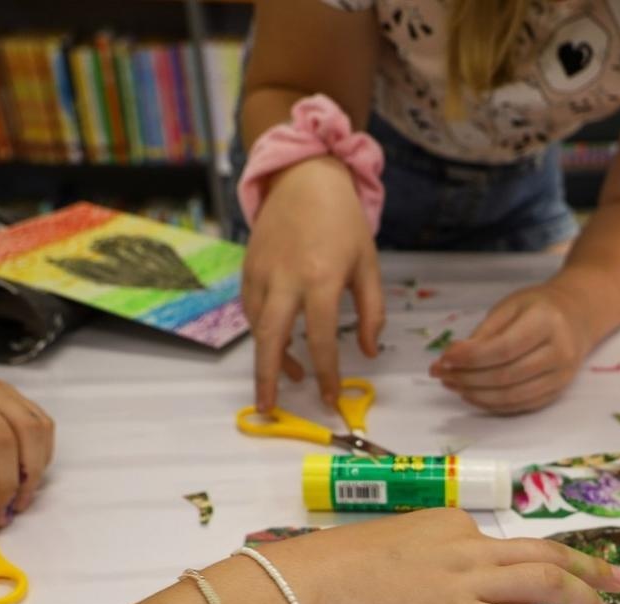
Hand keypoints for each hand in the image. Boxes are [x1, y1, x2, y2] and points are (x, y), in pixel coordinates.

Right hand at [243, 157, 383, 411]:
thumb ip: (372, 311)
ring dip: (269, 357)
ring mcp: (261, 273)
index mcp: (321, 278)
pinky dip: (262, 331)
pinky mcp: (247, 268)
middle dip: (268, 378)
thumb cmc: (343, 222)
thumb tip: (368, 352)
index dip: (325, 373)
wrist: (304, 178)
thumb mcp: (368, 264)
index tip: (329, 397)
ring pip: (257, 327)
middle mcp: (286, 278)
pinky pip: (250, 309)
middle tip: (269, 409)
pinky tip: (277, 341)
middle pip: (270, 339)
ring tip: (287, 377)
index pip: (321, 339)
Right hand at [257, 508, 619, 603]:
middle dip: (584, 564)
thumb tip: (419, 599)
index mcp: (441, 524)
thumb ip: (411, 569)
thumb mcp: (377, 554)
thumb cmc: (321, 578)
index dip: (523, 566)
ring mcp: (467, 581)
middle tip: (616, 577)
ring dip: (581, 596)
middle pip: (541, 551)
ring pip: (546, 580)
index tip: (535, 580)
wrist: (303, 591)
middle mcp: (464, 546)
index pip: (496, 544)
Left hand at [432, 281, 593, 413]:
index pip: (504, 348)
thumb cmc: (538, 307)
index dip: (471, 357)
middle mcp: (559, 352)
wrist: (577, 317)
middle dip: (467, 377)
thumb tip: (453, 357)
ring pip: (512, 396)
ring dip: (475, 394)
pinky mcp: (557, 392)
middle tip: (440, 372)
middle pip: (506, 376)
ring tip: (452, 384)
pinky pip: (520, 405)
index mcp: (547, 322)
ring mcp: (561, 376)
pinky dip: (491, 404)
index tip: (444, 357)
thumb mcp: (510, 306)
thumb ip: (484, 332)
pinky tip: (472, 394)